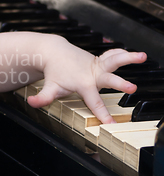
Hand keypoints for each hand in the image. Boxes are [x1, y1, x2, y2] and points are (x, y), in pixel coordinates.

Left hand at [27, 41, 146, 123]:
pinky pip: (112, 55)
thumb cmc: (53, 72)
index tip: (111, 124)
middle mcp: (93, 74)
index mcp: (83, 84)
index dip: (102, 114)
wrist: (53, 51)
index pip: (94, 103)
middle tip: (131, 87)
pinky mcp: (99, 59)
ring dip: (128, 57)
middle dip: (119, 84)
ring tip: (142, 56)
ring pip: (114, 60)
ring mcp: (97, 65)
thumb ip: (43, 97)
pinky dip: (121, 53)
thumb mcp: (49, 87)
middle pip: (108, 80)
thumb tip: (32, 103)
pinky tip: (133, 55)